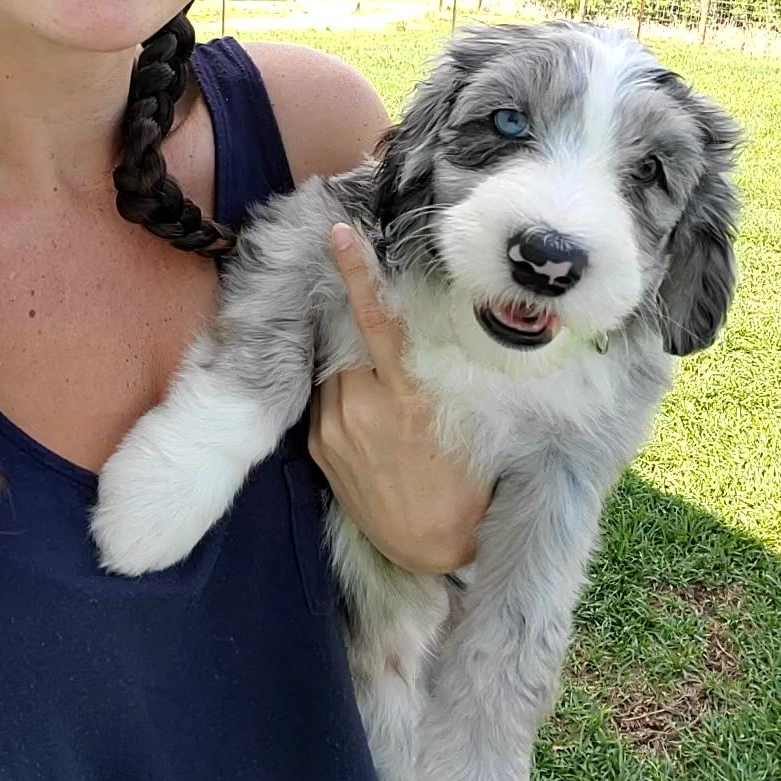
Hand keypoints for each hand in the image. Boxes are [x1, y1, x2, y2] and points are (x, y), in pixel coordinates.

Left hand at [308, 222, 491, 573]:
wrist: (430, 544)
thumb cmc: (463, 478)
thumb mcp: (461, 417)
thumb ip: (432, 371)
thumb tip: (419, 323)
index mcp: (407, 396)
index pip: (377, 322)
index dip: (358, 275)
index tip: (340, 235)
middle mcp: (362, 407)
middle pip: (349, 341)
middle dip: (359, 332)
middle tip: (380, 345)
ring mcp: (333, 427)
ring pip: (333, 369)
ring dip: (351, 368)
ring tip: (381, 402)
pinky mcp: (317, 446)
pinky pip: (325, 400)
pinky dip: (342, 397)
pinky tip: (368, 422)